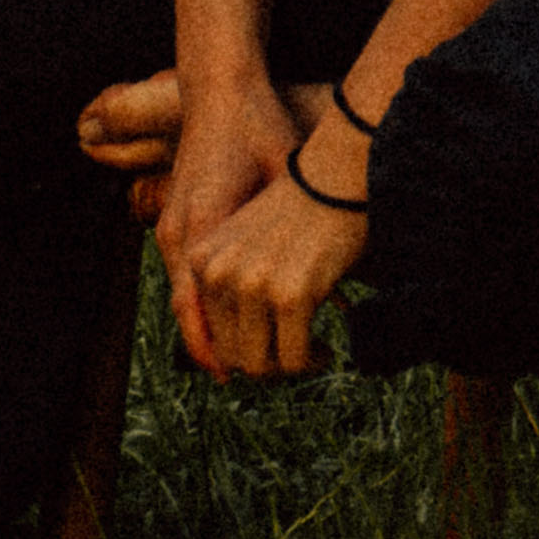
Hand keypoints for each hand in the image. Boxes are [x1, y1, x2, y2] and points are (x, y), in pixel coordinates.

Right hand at [78, 68, 356, 367]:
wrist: (220, 89)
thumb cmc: (260, 127)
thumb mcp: (287, 174)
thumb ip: (302, 231)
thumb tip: (339, 289)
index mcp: (206, 228)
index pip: (207, 315)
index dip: (233, 352)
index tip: (264, 375)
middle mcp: (181, 236)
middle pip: (196, 323)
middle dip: (232, 353)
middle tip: (275, 371)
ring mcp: (171, 230)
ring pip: (187, 308)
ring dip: (220, 335)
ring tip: (259, 359)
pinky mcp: (174, 223)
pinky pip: (186, 284)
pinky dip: (209, 309)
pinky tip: (240, 321)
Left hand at [167, 107, 364, 378]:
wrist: (337, 171)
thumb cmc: (301, 208)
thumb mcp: (247, 242)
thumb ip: (231, 286)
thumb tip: (229, 360)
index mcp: (201, 260)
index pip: (209, 335)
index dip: (241, 354)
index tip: (270, 351)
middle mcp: (219, 274)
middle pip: (233, 356)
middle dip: (267, 364)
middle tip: (296, 352)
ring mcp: (252, 285)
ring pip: (262, 366)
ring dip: (289, 367)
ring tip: (313, 350)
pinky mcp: (290, 296)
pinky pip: (296, 358)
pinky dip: (313, 360)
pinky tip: (326, 348)